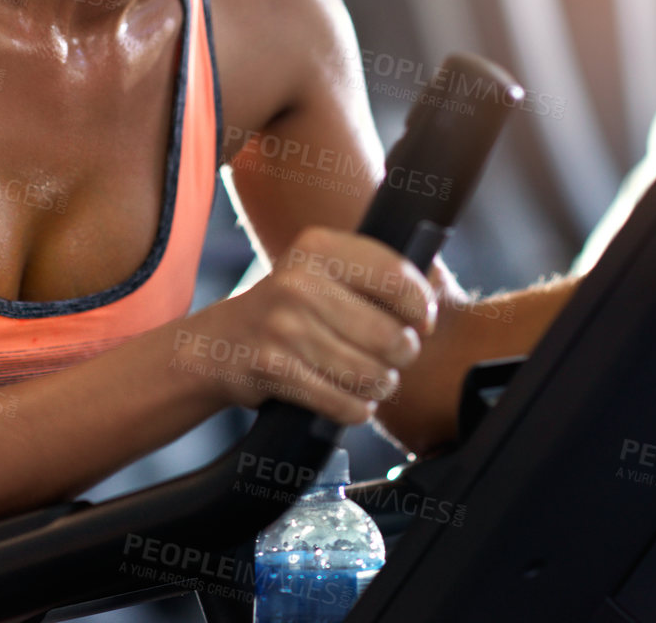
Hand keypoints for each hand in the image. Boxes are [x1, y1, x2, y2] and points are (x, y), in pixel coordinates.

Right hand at [181, 226, 437, 424]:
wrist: (221, 342)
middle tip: (394, 357)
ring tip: (374, 379)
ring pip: (370, 373)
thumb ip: (373, 274)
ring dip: (380, 385)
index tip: (422, 322)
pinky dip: (356, 408)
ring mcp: (284, 326)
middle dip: (403, 355)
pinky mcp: (274, 368)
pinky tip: (352, 398)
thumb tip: (433, 297)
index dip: (421, 307)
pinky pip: (342, 402)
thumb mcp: (323, 271)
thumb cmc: (289, 307)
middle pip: (389, 334)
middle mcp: (299, 281)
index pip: (396, 276)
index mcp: (318, 246)